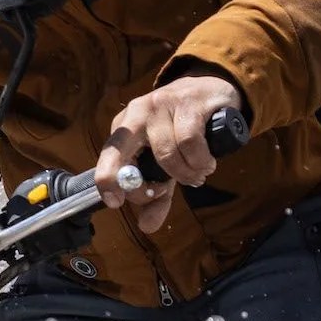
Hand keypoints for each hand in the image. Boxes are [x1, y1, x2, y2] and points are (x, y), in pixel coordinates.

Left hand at [94, 74, 245, 235]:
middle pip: (120, 150)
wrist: (212, 93)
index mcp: (124, 128)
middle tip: (164, 190)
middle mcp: (136, 113)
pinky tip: (208, 162)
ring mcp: (161, 104)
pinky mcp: (187, 101)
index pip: (108, 156)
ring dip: (186, 173)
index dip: (108, 181)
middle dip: (139, 182)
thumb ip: (156, 197)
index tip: (116, 202)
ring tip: (198, 173)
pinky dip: (200, 160)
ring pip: (165, 153)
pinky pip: (190, 142)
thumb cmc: (183, 131)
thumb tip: (146, 227)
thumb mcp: (167, 166)